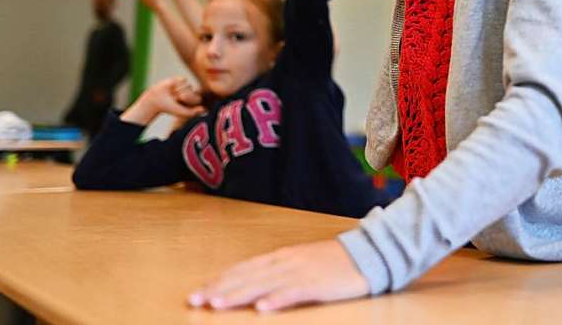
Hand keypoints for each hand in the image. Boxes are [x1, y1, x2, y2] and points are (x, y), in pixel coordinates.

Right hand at [121, 77, 204, 124]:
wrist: (156, 100)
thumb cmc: (169, 108)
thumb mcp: (182, 112)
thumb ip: (193, 113)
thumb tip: (204, 110)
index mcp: (191, 102)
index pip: (198, 99)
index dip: (189, 101)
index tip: (181, 103)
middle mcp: (189, 94)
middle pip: (194, 92)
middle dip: (185, 96)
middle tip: (175, 98)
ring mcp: (185, 86)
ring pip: (189, 86)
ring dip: (179, 90)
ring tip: (172, 93)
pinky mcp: (179, 79)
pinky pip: (184, 80)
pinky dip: (177, 84)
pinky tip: (171, 87)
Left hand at [188, 239, 368, 311]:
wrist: (367, 253)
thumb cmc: (332, 261)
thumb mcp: (299, 262)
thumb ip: (276, 271)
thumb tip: (251, 285)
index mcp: (280, 256)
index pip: (242, 268)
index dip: (219, 281)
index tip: (198, 293)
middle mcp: (285, 262)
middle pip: (246, 276)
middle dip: (219, 289)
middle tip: (195, 301)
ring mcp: (301, 272)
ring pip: (263, 284)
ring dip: (238, 294)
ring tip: (217, 305)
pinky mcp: (317, 284)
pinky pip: (294, 293)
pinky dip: (277, 300)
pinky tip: (262, 309)